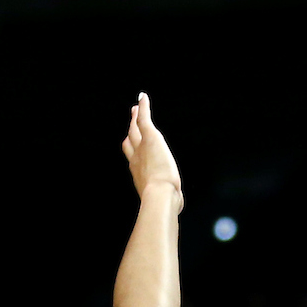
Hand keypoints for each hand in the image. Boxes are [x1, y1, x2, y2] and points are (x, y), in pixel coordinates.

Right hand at [122, 92, 182, 208]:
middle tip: (131, 120)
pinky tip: (143, 98)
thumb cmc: (162, 201)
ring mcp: (142, 147)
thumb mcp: (167, 200)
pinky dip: (144, 108)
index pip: (133, 157)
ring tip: (136, 108)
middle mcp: (137, 158)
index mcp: (139, 173)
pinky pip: (145, 118)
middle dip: (131, 129)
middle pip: (131, 140)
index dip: (131, 148)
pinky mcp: (151, 138)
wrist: (159, 195)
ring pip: (136, 128)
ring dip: (137, 117)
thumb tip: (177, 208)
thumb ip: (171, 200)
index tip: (128, 142)